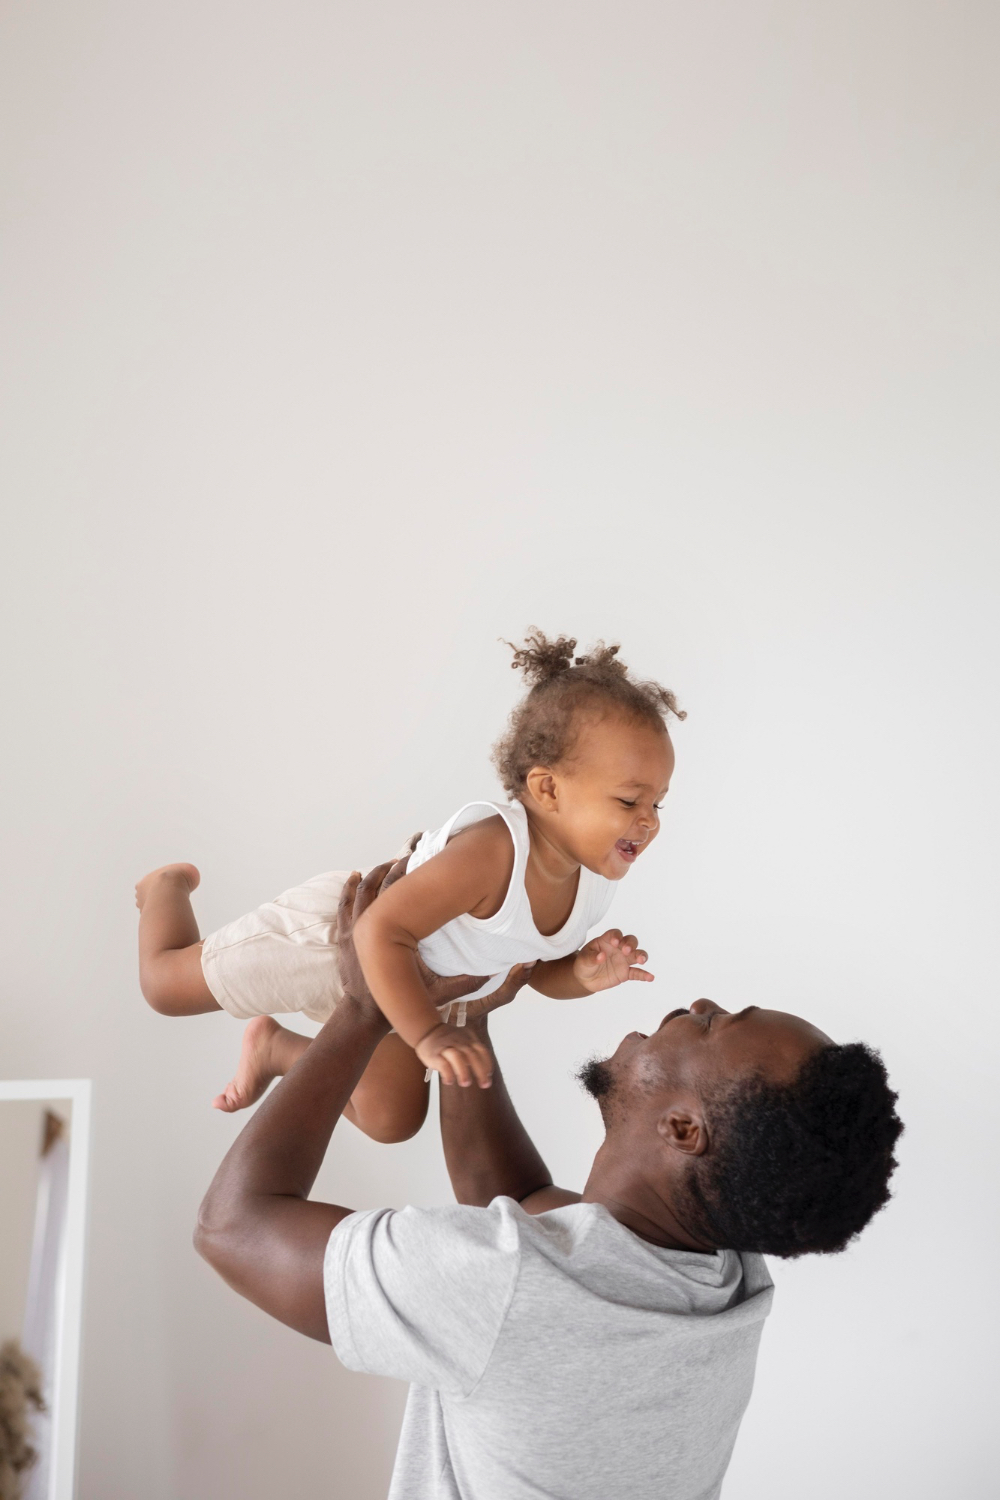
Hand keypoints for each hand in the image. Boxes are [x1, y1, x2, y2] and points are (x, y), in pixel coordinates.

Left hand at [337, 860, 491, 1017]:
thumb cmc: (400, 1002)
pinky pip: (343, 905)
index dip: (411, 873)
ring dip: (375, 874)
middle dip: (395, 867)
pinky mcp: (344, 937)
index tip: (423, 858)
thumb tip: (495, 968)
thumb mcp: (439, 993)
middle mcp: (370, 927)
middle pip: (380, 885)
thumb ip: (466, 982)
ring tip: (389, 863)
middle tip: (409, 855)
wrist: (366, 1015)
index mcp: (392, 935)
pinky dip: (349, 888)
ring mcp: (353, 931)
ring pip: (362, 891)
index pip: (400, 893)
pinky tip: (355, 876)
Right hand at [415, 1021, 493, 1088]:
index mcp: (468, 1039)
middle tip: (485, 1085)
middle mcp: (458, 1042)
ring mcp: (446, 1047)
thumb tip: (486, 1073)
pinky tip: (449, 1081)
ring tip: (465, 1084)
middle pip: (472, 1055)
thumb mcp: (464, 1041)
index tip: (489, 1075)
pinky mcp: (434, 1054)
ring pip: (456, 1057)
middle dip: (480, 1071)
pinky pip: (442, 1063)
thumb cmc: (448, 1041)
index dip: (487, 1063)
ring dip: (463, 1071)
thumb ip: (473, 1053)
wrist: (427, 1030)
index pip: (482, 1050)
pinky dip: (447, 1073)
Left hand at [573, 929, 652, 992]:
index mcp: (607, 941)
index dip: (617, 936)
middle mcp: (618, 948)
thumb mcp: (583, 960)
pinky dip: (644, 975)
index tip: (615, 942)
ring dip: (641, 955)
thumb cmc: (584, 964)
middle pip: (630, 941)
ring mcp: (623, 960)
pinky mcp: (626, 973)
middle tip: (626, 951)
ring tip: (641, 960)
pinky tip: (650, 978)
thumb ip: (592, 957)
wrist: (585, 979)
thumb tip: (601, 956)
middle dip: (630, 944)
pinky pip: (637, 973)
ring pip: (637, 954)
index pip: (615, 934)